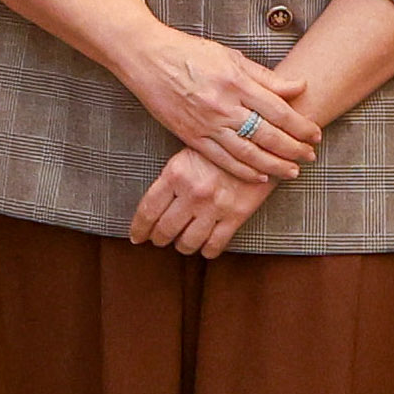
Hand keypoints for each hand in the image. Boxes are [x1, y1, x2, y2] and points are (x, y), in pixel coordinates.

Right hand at [119, 19, 319, 184]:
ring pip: (247, 153)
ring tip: (292, 171)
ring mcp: (206, 124)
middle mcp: (223, 105)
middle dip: (293, 149)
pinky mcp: (191, 137)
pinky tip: (259, 176)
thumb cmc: (189, 53)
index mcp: (236, 82)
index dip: (300, 125)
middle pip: (267, 135)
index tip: (315, 134)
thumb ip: (265, 76)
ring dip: (273, 165)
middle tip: (310, 156)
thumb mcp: (230, 57)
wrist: (147, 59)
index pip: (278, 110)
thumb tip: (298, 86)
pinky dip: (243, 171)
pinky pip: (222, 160)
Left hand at [127, 145, 268, 257]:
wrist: (257, 142)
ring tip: (182, 242)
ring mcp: (214, 206)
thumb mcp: (187, 154)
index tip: (137, 236)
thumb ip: (170, 179)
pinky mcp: (236, 216)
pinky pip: (215, 245)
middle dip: (158, 239)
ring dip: (182, 246)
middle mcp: (192, 193)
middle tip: (158, 239)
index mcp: (176, 174)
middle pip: (165, 230)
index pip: (148, 211)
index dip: (139, 228)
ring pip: (188, 243)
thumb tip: (153, 207)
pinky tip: (204, 246)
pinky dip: (206, 250)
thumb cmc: (218, 148)